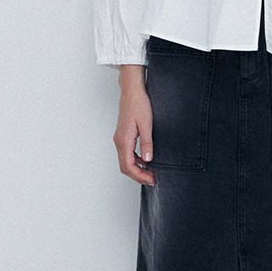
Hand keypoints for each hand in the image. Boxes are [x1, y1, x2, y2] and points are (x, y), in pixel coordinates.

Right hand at [114, 64, 155, 185]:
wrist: (132, 91)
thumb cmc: (139, 104)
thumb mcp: (146, 124)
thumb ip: (147, 143)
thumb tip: (148, 160)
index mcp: (124, 140)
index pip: (128, 166)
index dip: (140, 176)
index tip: (152, 179)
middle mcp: (119, 141)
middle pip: (125, 166)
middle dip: (138, 176)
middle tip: (153, 179)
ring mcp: (119, 138)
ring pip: (125, 161)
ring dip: (137, 169)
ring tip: (151, 171)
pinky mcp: (123, 135)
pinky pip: (126, 153)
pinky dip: (135, 161)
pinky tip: (146, 160)